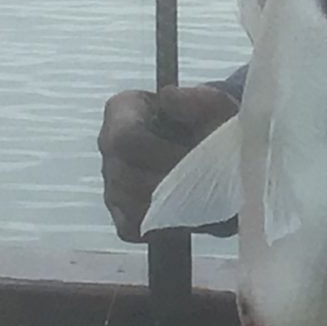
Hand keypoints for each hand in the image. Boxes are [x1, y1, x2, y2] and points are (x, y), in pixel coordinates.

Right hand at [99, 83, 240, 241]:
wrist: (218, 151)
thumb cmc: (212, 123)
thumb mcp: (215, 106)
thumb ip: (196, 99)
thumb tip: (169, 98)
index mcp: (123, 110)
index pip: (124, 137)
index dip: (159, 151)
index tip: (193, 154)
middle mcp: (108, 146)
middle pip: (125, 175)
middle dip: (169, 181)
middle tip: (204, 181)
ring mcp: (112, 183)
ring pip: (129, 204)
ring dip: (168, 204)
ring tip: (199, 194)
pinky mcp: (122, 216)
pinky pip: (133, 227)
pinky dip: (162, 225)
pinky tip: (186, 211)